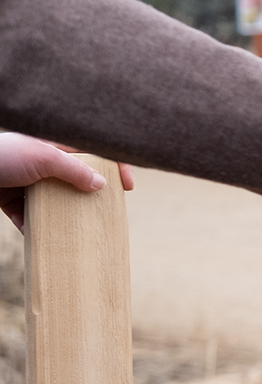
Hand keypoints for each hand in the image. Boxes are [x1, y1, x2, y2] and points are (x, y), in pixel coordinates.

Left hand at [0, 134, 127, 227]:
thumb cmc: (2, 156)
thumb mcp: (44, 157)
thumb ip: (75, 170)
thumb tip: (102, 185)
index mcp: (53, 144)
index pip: (94, 151)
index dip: (116, 166)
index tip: (128, 188)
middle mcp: (42, 161)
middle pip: (77, 178)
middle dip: (92, 196)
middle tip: (106, 211)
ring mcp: (26, 181)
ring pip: (55, 200)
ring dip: (65, 215)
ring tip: (79, 231)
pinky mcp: (11, 199)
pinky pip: (30, 216)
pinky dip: (37, 228)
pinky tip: (45, 239)